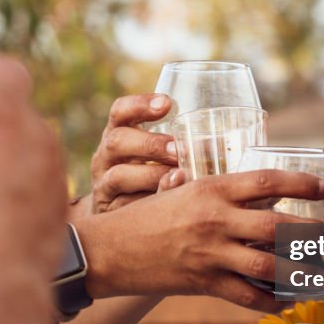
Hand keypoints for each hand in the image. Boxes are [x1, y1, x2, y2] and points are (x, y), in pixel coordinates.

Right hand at [75, 169, 323, 310]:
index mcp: (211, 189)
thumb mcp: (184, 191)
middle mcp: (215, 220)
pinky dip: (273, 300)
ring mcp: (211, 254)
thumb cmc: (147, 216)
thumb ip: (222, 193)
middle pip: (278, 227)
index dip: (301, 183)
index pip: (266, 181)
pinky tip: (289, 299)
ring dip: (302, 273)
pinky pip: (249, 296)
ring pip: (270, 266)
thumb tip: (266, 192)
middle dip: (314, 233)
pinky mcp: (204, 283)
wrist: (109, 250)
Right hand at [87, 94, 178, 214]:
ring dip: (151, 175)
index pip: (120, 111)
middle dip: (150, 144)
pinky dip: (149, 203)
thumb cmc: (143, 174)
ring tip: (179, 176)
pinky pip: (127, 207)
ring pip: (118, 176)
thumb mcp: (148, 153)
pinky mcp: (109, 211)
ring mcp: (103, 185)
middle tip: (179, 150)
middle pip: (117, 142)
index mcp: (116, 134)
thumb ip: (173, 141)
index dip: (140, 105)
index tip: (167, 103)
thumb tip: (221, 140)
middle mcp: (105, 157)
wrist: (110, 220)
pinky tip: (170, 202)